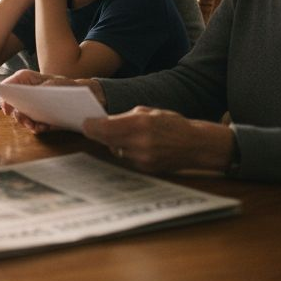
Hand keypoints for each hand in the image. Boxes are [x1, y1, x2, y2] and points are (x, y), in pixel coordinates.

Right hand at [0, 69, 83, 133]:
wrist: (80, 98)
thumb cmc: (66, 86)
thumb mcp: (55, 84)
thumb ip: (41, 88)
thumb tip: (31, 97)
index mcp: (25, 79)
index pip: (7, 86)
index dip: (4, 98)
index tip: (8, 110)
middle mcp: (23, 92)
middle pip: (11, 105)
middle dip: (19, 116)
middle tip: (29, 122)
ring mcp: (28, 105)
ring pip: (20, 117)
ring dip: (28, 123)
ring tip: (39, 126)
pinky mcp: (35, 116)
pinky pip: (30, 124)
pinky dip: (36, 128)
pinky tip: (45, 127)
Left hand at [80, 106, 234, 173]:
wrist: (196, 145)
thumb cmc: (172, 124)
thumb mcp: (149, 112)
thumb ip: (126, 117)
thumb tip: (105, 121)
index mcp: (140, 124)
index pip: (105, 127)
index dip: (91, 126)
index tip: (84, 123)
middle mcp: (140, 143)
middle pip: (106, 140)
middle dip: (97, 134)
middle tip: (90, 128)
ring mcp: (143, 158)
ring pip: (115, 150)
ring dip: (112, 143)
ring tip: (115, 135)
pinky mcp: (146, 169)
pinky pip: (126, 158)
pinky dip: (125, 151)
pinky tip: (130, 145)